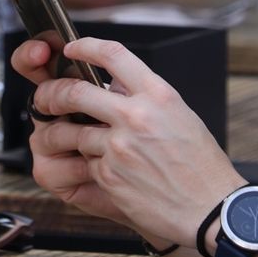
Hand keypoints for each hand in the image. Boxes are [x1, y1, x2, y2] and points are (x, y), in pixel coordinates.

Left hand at [16, 37, 244, 245]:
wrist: (211, 210)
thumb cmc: (201, 166)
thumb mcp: (181, 116)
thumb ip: (147, 98)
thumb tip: (117, 87)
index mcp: (158, 95)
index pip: (113, 54)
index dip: (85, 47)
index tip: (72, 49)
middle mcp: (136, 116)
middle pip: (75, 91)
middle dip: (52, 94)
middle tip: (47, 98)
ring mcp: (119, 147)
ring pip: (73, 131)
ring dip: (67, 135)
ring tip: (71, 139)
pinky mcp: (109, 175)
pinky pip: (86, 162)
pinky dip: (91, 165)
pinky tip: (108, 170)